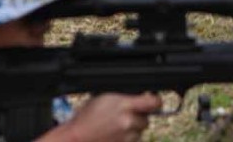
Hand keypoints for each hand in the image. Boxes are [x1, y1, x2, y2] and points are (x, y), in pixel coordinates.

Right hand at [42, 93, 161, 141]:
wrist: (76, 138)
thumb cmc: (86, 118)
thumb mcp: (105, 97)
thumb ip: (125, 97)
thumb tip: (139, 95)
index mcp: (125, 105)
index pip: (154, 102)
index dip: (155, 101)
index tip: (154, 101)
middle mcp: (129, 121)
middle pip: (146, 119)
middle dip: (138, 117)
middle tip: (124, 116)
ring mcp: (128, 137)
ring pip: (140, 132)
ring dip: (133, 130)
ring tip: (116, 127)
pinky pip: (134, 141)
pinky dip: (128, 139)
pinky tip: (115, 135)